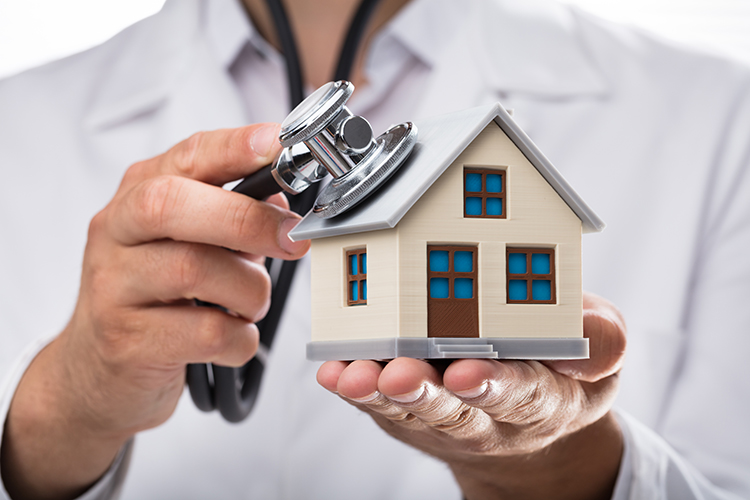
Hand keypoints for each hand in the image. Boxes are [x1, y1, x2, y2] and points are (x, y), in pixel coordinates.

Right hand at [1, 124, 308, 499]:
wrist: (96, 368)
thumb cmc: (155, 296)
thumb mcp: (186, 243)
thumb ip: (230, 216)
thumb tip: (284, 202)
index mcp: (139, 195)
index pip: (187, 156)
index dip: (235, 147)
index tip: (279, 144)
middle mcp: (117, 232)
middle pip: (173, 205)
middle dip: (245, 219)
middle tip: (292, 239)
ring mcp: (114, 286)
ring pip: (194, 270)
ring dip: (249, 290)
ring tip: (251, 303)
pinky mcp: (127, 340)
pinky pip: (206, 333)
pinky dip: (240, 337)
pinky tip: (235, 336)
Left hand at [317, 292, 626, 499]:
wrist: (524, 415)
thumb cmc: (560, 367)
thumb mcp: (600, 351)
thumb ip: (602, 342)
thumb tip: (578, 346)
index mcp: (544, 397)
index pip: (522, 394)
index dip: (495, 384)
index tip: (468, 372)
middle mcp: (489, 415)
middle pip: (454, 410)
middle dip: (425, 392)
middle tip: (398, 374)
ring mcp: (444, 416)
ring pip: (409, 409)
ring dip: (379, 394)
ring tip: (354, 376)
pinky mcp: (410, 412)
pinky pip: (380, 404)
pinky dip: (355, 390)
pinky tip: (334, 372)